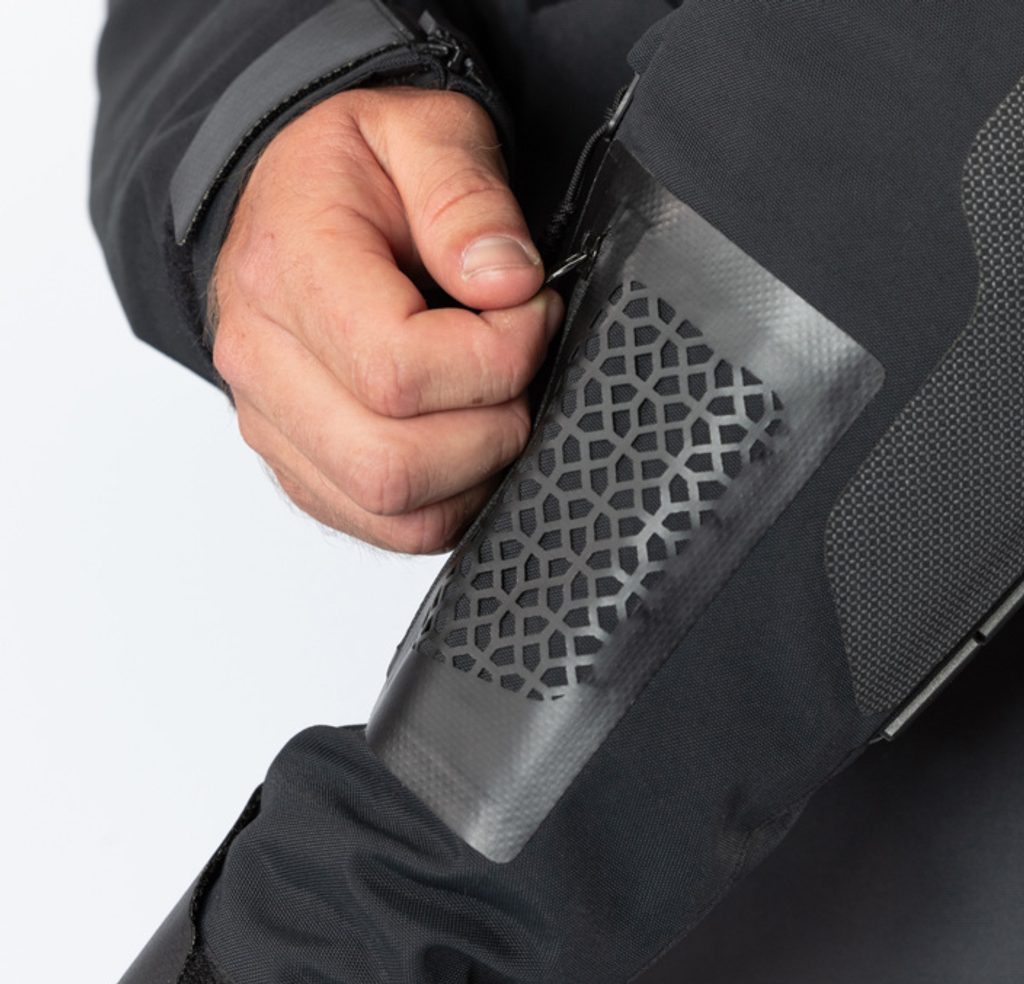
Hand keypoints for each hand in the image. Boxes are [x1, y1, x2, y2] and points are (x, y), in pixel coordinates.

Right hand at [211, 86, 561, 552]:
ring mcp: (275, 426)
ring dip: (477, 472)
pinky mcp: (302, 466)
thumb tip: (507, 286)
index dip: (497, 356)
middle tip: (518, 367)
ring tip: (495, 401)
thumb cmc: (351, 173)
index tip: (530, 310)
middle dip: (493, 428)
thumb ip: (466, 196)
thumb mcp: (420, 133)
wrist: (286, 202)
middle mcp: (264, 364)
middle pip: (393, 466)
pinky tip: (467, 438)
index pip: (399, 369)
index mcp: (287, 273)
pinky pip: (387, 527)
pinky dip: (450, 499)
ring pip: (394, 513)